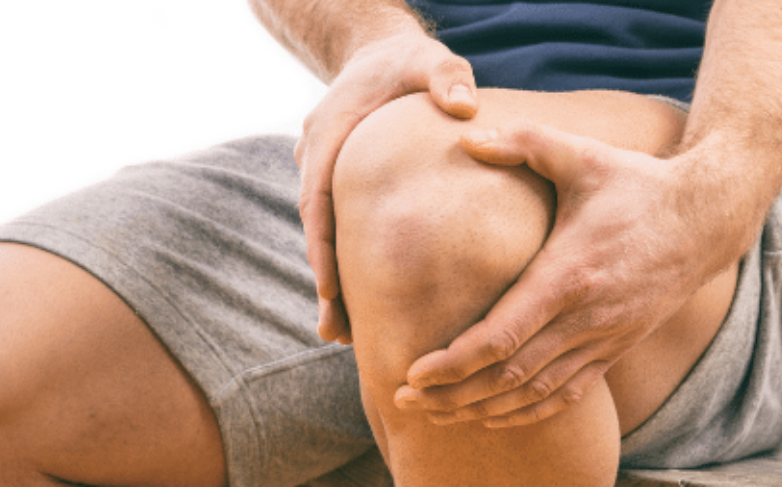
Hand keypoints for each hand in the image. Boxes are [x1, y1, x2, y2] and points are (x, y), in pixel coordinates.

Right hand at [297, 32, 478, 343]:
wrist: (377, 53)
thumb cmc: (406, 62)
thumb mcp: (431, 61)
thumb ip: (446, 76)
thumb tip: (465, 107)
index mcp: (330, 133)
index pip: (318, 196)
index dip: (323, 244)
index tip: (330, 288)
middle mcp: (317, 156)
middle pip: (316, 229)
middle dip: (325, 282)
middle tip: (337, 333)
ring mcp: (323, 172)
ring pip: (324, 234)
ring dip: (333, 281)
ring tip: (344, 334)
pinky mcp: (339, 184)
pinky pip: (338, 227)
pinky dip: (345, 262)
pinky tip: (361, 301)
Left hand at [394, 119, 742, 426]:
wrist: (707, 218)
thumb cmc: (637, 184)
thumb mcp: (582, 154)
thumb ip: (524, 141)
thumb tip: (467, 136)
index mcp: (569, 275)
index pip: (502, 336)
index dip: (454, 362)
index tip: (412, 373)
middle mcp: (587, 319)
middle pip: (509, 376)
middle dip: (453, 394)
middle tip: (404, 401)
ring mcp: (603, 340)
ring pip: (534, 394)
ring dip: (482, 409)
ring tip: (436, 415)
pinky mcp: (614, 349)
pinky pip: (566, 395)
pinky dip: (526, 412)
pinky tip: (493, 415)